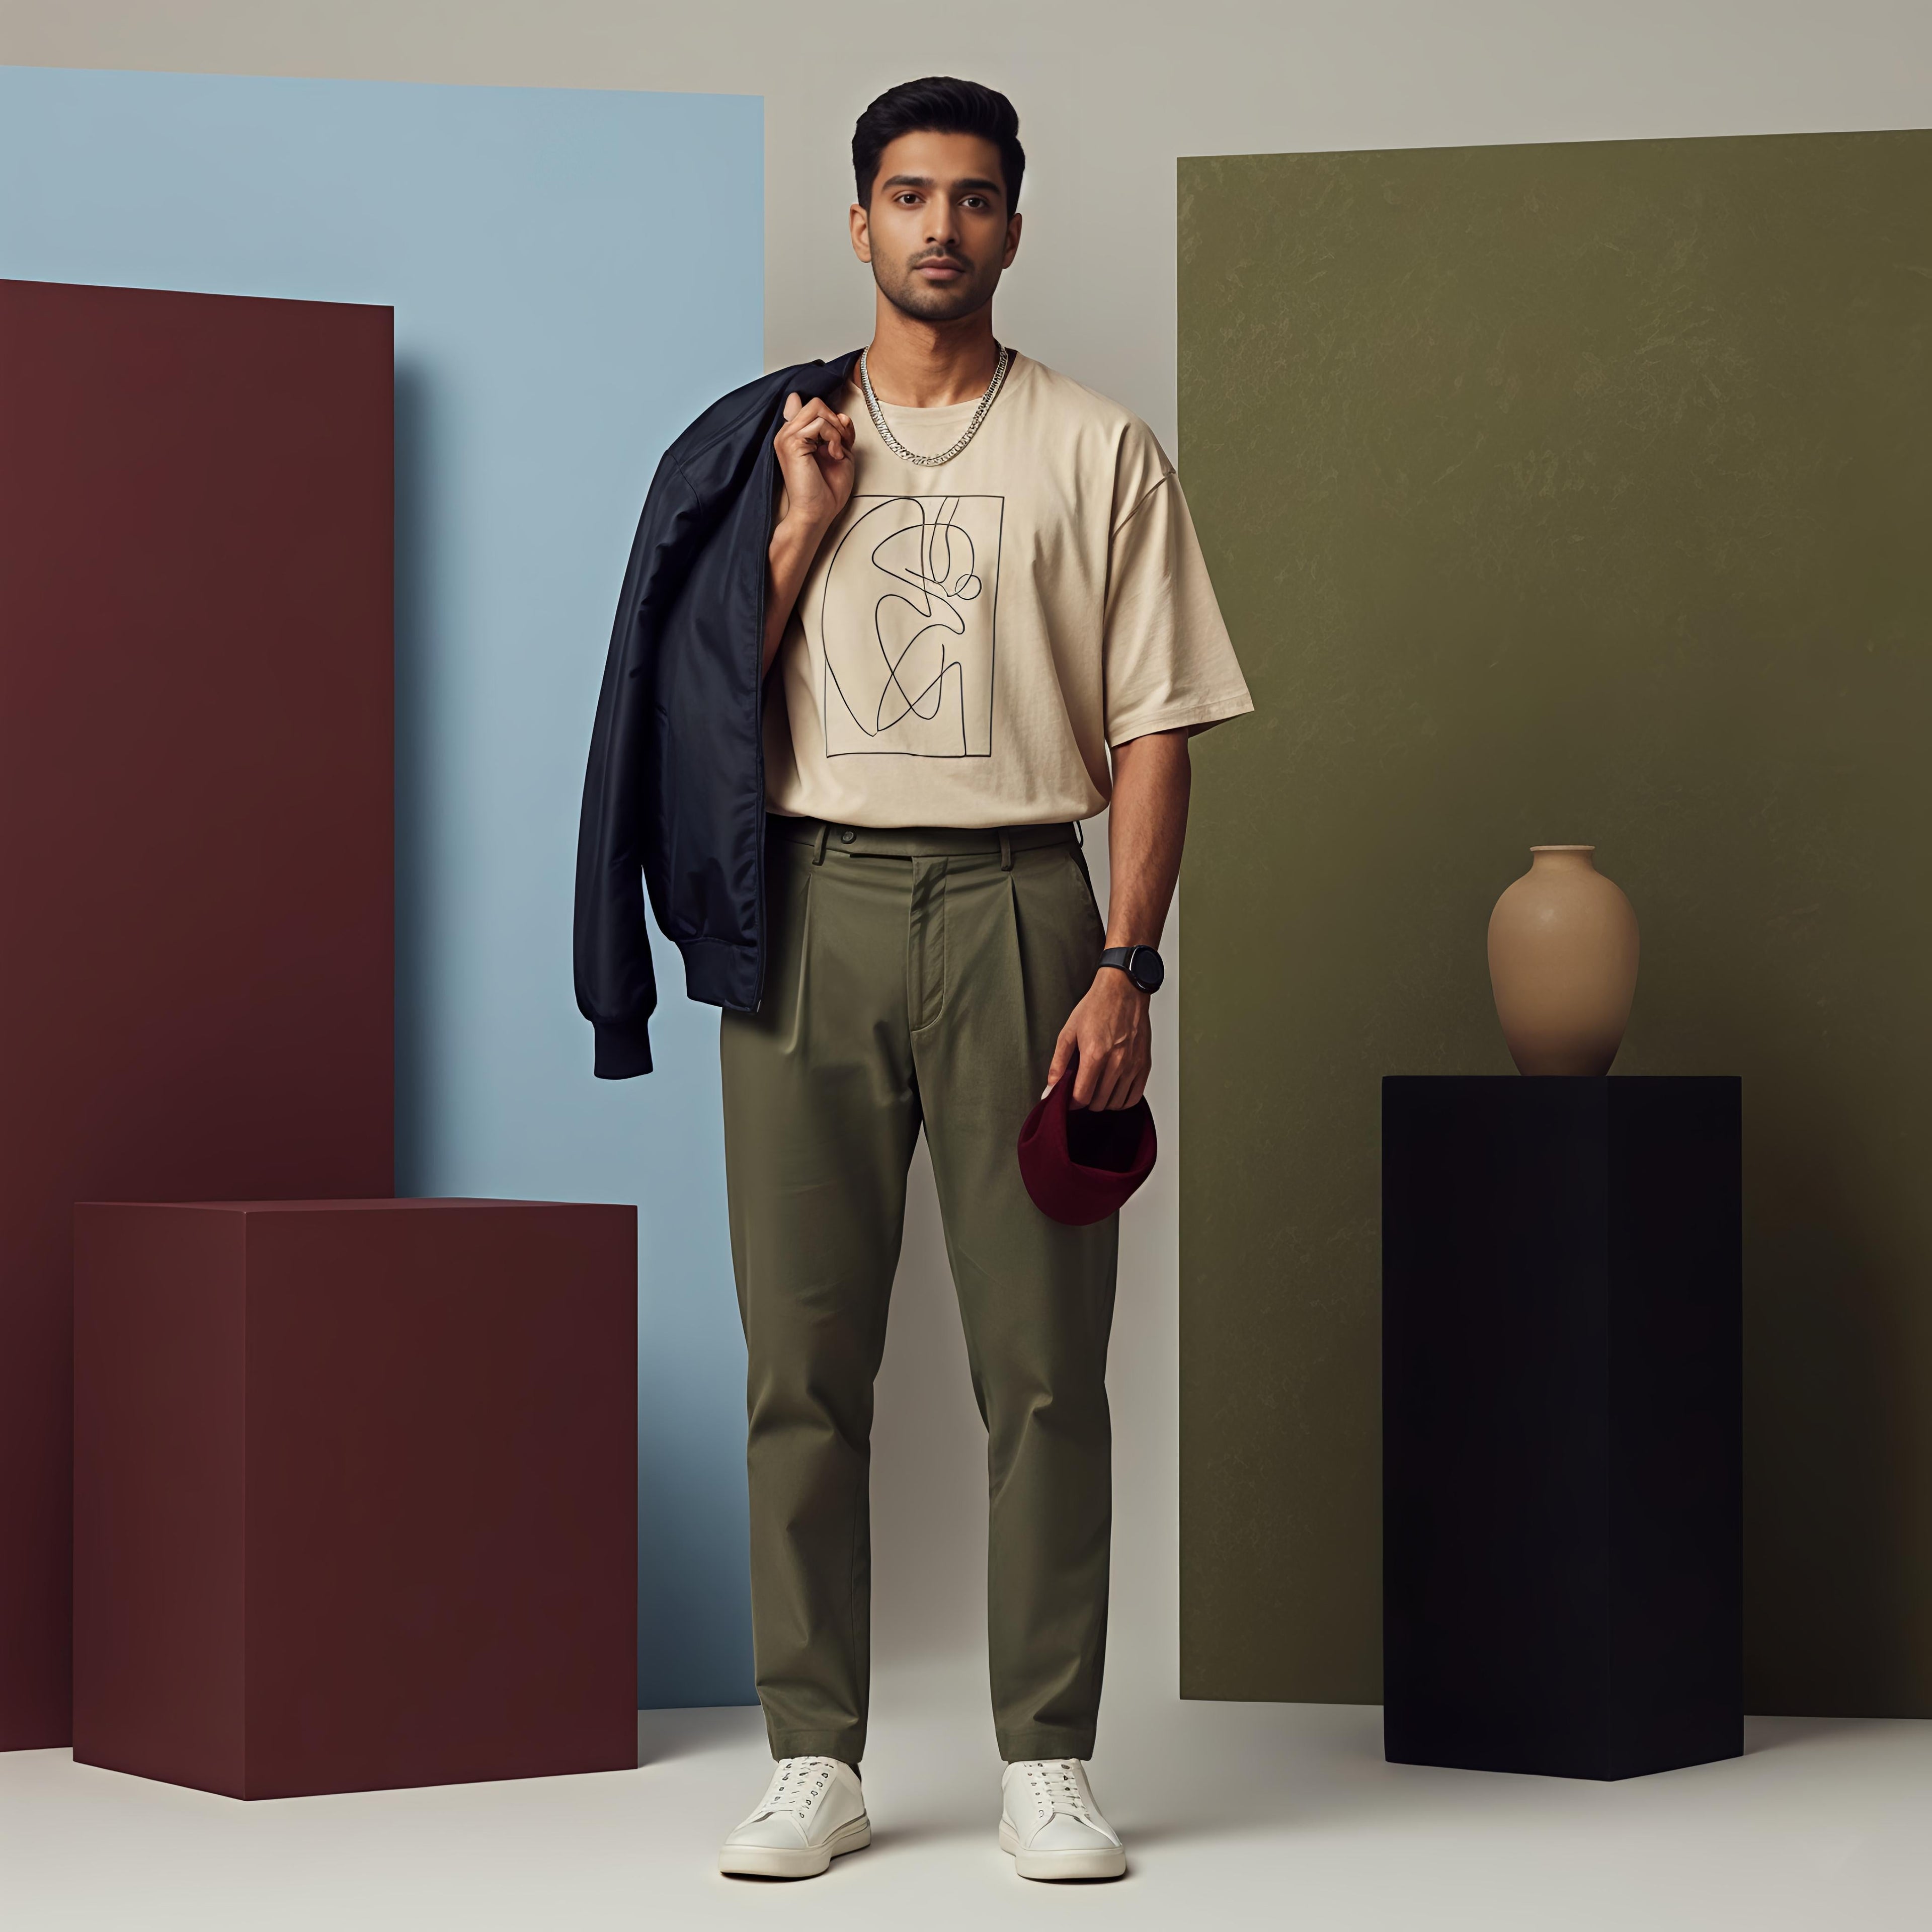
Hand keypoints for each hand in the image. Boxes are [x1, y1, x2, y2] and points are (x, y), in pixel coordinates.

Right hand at [773, 392, 855, 533]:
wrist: (817, 513)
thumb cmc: (827, 489)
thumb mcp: (840, 452)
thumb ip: (838, 431)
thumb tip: (840, 413)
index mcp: (795, 435)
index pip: (812, 406)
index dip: (832, 417)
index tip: (840, 439)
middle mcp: (787, 433)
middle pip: (815, 403)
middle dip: (835, 421)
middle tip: (840, 445)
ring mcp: (787, 436)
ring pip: (817, 408)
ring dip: (835, 430)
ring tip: (836, 452)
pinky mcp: (792, 443)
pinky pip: (819, 423)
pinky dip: (833, 437)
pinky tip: (833, 455)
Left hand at [1046, 969, 1151, 1110]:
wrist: (1124, 990)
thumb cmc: (1097, 1007)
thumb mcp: (1069, 1032)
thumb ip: (1058, 1063)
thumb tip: (1050, 1088)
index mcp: (1095, 1055)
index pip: (1082, 1096)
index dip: (1072, 1102)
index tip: (1070, 1098)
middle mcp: (1116, 1063)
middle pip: (1099, 1102)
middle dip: (1086, 1101)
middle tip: (1082, 1091)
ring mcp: (1133, 1065)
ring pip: (1116, 1103)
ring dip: (1103, 1102)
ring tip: (1097, 1090)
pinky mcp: (1144, 1065)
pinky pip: (1134, 1097)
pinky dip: (1122, 1101)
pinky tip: (1114, 1092)